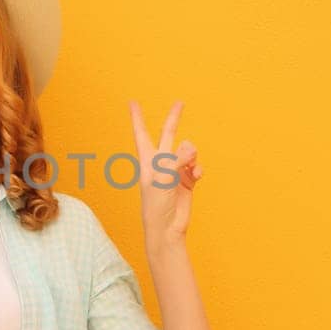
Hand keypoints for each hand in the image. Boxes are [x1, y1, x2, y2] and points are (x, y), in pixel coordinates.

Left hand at [130, 100, 202, 248]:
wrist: (167, 227)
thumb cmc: (156, 204)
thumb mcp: (162, 178)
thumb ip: (176, 159)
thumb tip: (191, 148)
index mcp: (147, 160)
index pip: (141, 133)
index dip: (137, 117)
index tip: (132, 102)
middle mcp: (161, 162)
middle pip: (168, 134)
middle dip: (174, 119)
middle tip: (180, 102)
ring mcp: (175, 171)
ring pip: (188, 151)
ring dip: (192, 155)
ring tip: (190, 165)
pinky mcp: (187, 180)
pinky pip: (196, 166)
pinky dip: (198, 169)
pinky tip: (196, 176)